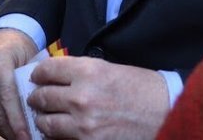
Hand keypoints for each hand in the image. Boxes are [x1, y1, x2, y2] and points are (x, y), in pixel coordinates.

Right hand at [0, 28, 38, 139]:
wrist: (4, 36)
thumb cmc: (21, 49)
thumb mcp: (30, 60)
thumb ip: (30, 84)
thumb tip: (38, 113)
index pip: (7, 95)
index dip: (16, 118)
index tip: (24, 134)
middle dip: (10, 128)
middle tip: (24, 138)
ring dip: (2, 128)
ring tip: (17, 136)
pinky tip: (6, 128)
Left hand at [28, 57, 168, 139]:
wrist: (166, 112)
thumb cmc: (142, 88)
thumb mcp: (110, 69)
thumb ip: (82, 73)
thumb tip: (57, 77)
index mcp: (88, 71)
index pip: (47, 70)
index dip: (38, 73)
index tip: (37, 77)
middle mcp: (81, 96)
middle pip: (42, 97)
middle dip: (37, 97)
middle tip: (37, 98)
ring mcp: (83, 123)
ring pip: (45, 123)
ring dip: (43, 119)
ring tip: (45, 117)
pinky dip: (56, 136)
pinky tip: (60, 131)